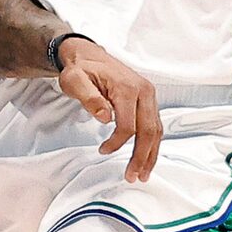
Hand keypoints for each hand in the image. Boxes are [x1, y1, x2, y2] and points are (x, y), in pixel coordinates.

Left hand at [53, 37, 163, 182]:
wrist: (89, 55)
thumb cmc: (81, 68)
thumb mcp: (75, 80)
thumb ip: (89, 98)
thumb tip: (105, 117)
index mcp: (127, 88)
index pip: (128, 125)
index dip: (117, 142)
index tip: (102, 150)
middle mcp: (143, 91)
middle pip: (148, 131)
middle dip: (141, 157)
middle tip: (133, 176)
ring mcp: (149, 95)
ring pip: (156, 130)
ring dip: (150, 154)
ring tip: (142, 174)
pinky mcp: (148, 100)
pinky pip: (154, 125)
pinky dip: (152, 144)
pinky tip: (146, 157)